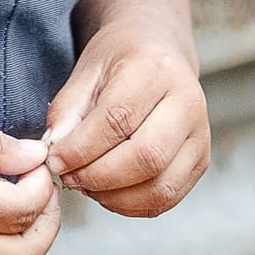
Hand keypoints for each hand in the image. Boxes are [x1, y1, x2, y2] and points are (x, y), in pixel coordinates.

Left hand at [41, 27, 208, 216]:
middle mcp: (187, 101)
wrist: (159, 50)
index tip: (54, 160)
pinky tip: (108, 192)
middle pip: (145, 157)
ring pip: (160, 185)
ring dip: (115, 196)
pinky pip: (167, 197)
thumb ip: (67, 110)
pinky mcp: (201, 159)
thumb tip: (55, 152)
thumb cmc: (119, 61)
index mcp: (155, 69)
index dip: (80, 148)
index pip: (117, 120)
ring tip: (86, 185)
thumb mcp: (86, 71)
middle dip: (98, 176)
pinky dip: (132, 205)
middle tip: (69, 177)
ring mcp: (200, 133)